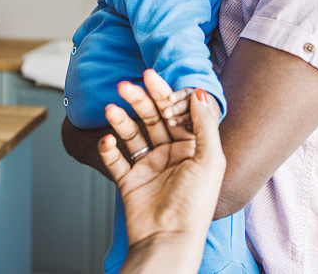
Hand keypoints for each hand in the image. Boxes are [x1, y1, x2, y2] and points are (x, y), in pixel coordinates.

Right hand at [98, 70, 224, 249]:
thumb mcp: (210, 159)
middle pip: (153, 119)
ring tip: (110, 109)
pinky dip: (109, 149)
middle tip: (125, 85)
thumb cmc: (195, 204)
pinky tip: (107, 140)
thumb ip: (205, 123)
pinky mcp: (130, 181)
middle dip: (139, 101)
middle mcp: (171, 154)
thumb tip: (198, 91)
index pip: (177, 112)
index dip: (164, 94)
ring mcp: (150, 167)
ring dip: (121, 120)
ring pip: (133, 135)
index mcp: (193, 147)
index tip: (151, 76)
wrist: (169, 241)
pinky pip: (116, 160)